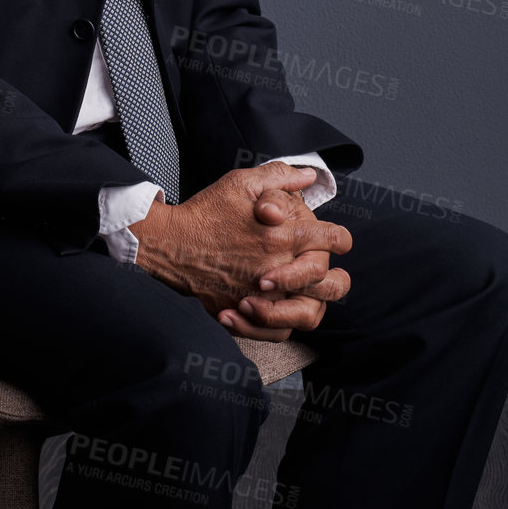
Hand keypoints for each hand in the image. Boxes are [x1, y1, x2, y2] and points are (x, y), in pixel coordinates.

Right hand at [129, 164, 349, 321]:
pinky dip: (283, 325)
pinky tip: (276, 311)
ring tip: (304, 294)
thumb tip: (308, 176)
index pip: (334, 240)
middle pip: (332, 283)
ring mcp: (262, 297)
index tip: (334, 239)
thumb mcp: (240, 183)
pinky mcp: (244, 314)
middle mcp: (278, 269)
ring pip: (309, 313)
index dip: (340, 238)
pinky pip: (278, 332)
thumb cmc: (204, 212)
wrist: (168, 245)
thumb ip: (278, 176)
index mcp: (283, 236)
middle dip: (335, 276)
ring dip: (312, 303)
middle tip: (322, 270)